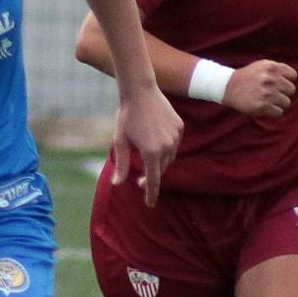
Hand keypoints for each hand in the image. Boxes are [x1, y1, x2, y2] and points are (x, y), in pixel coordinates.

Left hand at [110, 84, 181, 207]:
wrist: (140, 92)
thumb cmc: (126, 117)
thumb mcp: (120, 142)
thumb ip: (120, 164)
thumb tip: (117, 184)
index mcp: (151, 153)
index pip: (153, 180)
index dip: (151, 194)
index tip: (149, 204)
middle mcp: (167, 147)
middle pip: (161, 169)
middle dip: (152, 176)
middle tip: (140, 180)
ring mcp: (175, 137)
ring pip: (169, 157)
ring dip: (159, 161)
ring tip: (145, 154)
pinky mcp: (180, 127)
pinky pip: (174, 143)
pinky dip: (166, 147)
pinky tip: (155, 139)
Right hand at [223, 59, 297, 116]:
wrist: (227, 86)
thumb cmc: (247, 77)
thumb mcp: (262, 66)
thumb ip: (278, 69)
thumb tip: (293, 79)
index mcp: (271, 67)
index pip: (293, 76)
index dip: (286, 80)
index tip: (278, 83)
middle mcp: (270, 79)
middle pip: (291, 90)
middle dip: (283, 92)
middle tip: (271, 93)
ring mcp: (267, 93)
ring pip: (286, 102)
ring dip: (278, 103)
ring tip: (267, 101)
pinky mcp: (262, 106)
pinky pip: (279, 112)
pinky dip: (273, 112)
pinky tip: (264, 107)